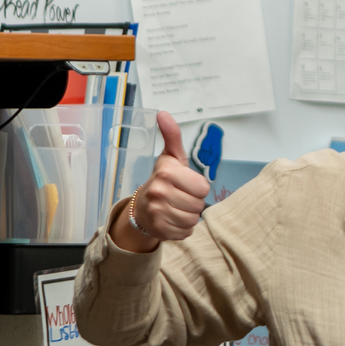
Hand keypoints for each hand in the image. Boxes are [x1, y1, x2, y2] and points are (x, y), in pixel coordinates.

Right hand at [114, 112, 212, 251]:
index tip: (185, 184)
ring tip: (176, 208)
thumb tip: (163, 113)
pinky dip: (182, 228)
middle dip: (193, 202)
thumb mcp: (170, 157)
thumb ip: (172, 136)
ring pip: (193, 219)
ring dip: (189, 215)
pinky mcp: (159, 230)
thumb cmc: (163, 180)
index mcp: (166, 172)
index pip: (203, 188)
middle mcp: (159, 192)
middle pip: (199, 205)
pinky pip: (186, 232)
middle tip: (180, 197)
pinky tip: (171, 219)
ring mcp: (157, 213)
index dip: (197, 187)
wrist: (141, 209)